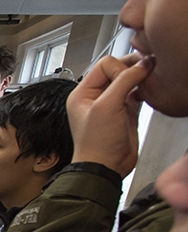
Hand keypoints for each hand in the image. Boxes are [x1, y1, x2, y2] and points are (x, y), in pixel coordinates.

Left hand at [68, 53, 154, 176]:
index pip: (105, 65)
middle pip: (117, 70)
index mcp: (82, 93)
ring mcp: (111, 104)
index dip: (120, 67)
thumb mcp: (107, 106)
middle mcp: (95, 97)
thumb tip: (141, 65)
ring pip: (128, 80)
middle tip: (146, 69)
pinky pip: (136, 92)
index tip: (132, 74)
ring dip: (139, 78)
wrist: (106, 166)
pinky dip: (143, 89)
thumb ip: (123, 81)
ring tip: (148, 79)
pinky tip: (147, 91)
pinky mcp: (125, 112)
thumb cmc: (96, 143)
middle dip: (132, 69)